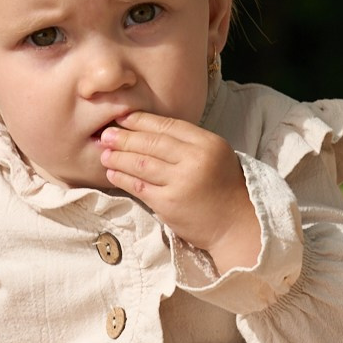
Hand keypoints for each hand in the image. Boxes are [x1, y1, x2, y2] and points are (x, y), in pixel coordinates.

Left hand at [100, 112, 261, 271]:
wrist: (237, 225)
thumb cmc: (224, 189)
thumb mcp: (215, 156)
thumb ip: (189, 144)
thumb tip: (149, 132)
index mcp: (208, 143)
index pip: (168, 126)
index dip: (142, 120)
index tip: (123, 117)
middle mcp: (195, 160)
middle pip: (151, 143)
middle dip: (124, 137)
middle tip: (106, 134)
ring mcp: (181, 182)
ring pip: (141, 163)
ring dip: (119, 157)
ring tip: (104, 153)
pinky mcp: (169, 204)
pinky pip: (139, 186)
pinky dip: (122, 178)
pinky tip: (112, 173)